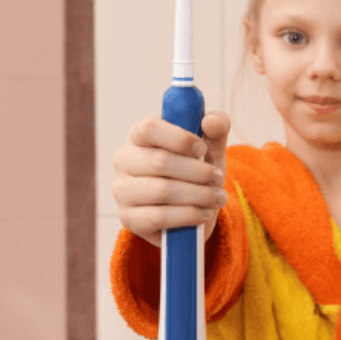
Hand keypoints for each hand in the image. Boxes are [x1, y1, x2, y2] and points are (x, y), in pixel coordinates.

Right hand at [112, 111, 230, 247]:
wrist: (191, 214)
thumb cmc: (196, 172)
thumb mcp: (211, 149)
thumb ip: (216, 128)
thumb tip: (211, 121)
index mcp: (139, 135)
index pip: (149, 128)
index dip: (179, 138)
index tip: (202, 148)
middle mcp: (125, 160)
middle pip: (161, 161)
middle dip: (198, 171)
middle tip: (217, 177)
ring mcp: (123, 190)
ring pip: (162, 190)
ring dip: (198, 194)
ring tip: (217, 197)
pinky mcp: (129, 218)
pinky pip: (160, 216)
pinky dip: (189, 215)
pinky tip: (205, 212)